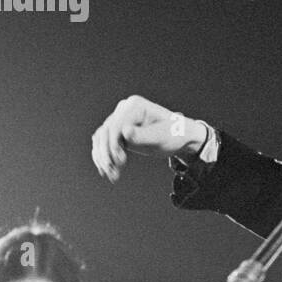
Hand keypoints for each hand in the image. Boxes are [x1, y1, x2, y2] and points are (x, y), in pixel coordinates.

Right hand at [91, 95, 206, 181]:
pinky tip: (107, 171)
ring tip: (111, 175)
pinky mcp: (118, 132)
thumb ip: (143, 135)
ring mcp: (120, 120)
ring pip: (101, 139)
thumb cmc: (175, 134)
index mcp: (135, 106)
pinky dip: (104, 157)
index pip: (115, 125)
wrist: (180, 137)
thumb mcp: (161, 136)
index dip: (114, 143)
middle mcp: (124, 110)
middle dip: (106, 154)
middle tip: (112, 172)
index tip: (120, 161)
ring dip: (103, 158)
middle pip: (105, 132)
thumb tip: (125, 132)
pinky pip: (104, 144)